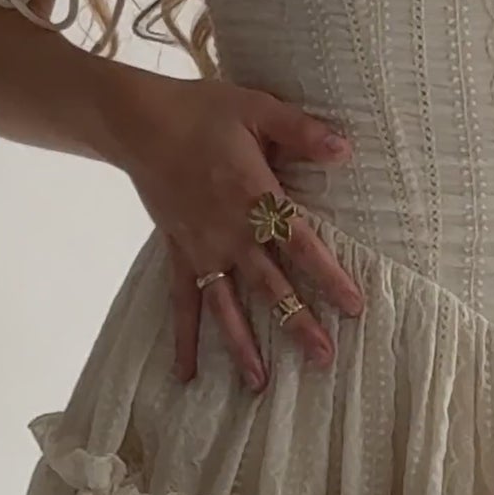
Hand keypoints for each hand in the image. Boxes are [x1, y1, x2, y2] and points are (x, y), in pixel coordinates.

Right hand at [110, 73, 364, 391]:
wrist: (138, 123)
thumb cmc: (202, 112)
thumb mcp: (257, 109)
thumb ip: (301, 132)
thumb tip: (345, 149)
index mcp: (254, 197)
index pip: (301, 245)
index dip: (328, 276)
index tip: (354, 306)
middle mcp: (229, 233)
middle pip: (269, 288)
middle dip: (297, 325)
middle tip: (323, 360)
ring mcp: (200, 249)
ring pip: (226, 307)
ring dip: (243, 346)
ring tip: (259, 385)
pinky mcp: (178, 253)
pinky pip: (181, 303)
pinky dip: (183, 339)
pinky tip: (185, 374)